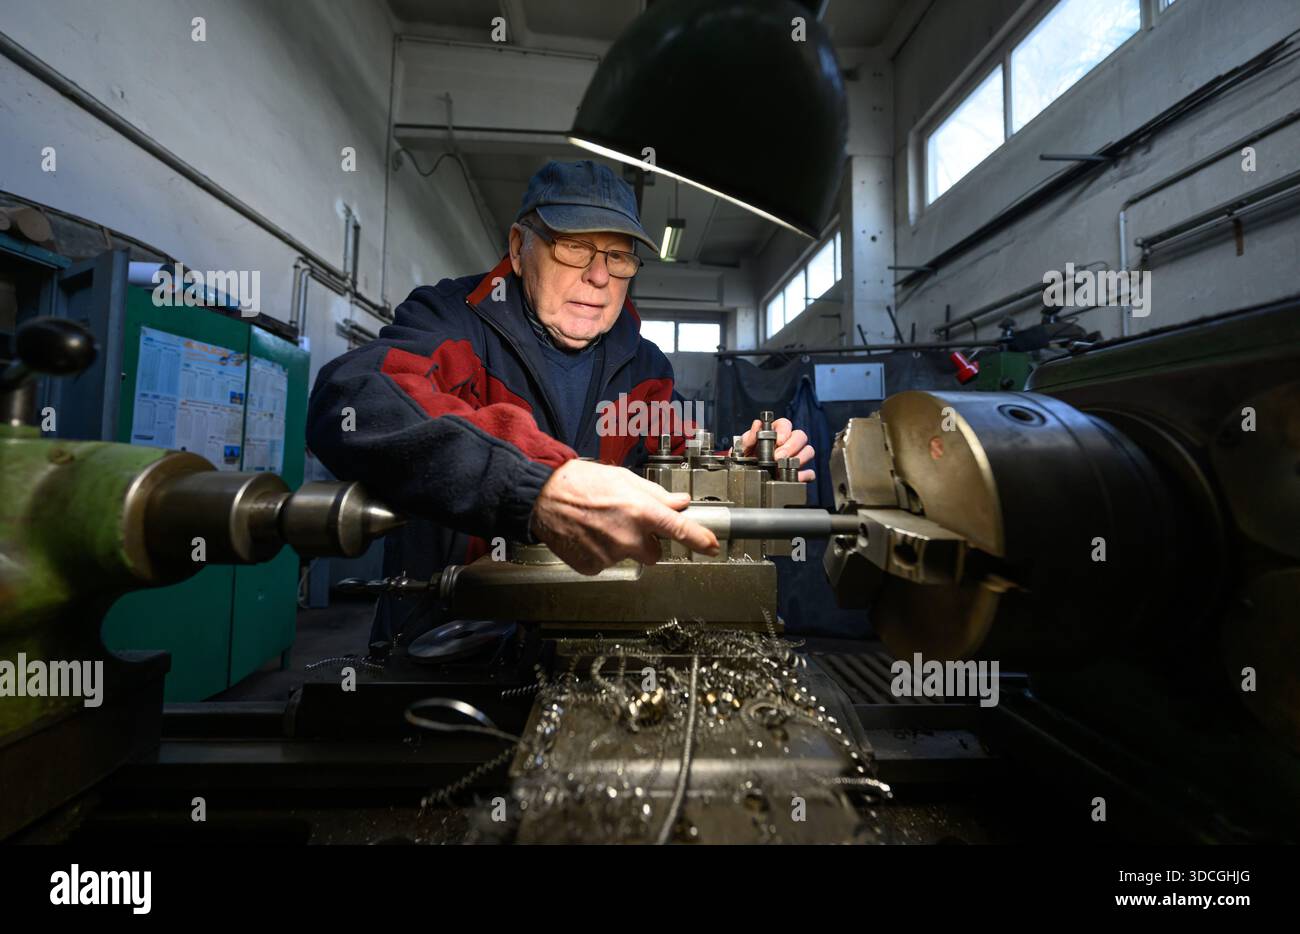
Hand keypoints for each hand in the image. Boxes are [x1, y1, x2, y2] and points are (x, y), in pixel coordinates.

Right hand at [529, 460, 719, 573]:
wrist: (543, 496)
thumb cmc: (581, 482)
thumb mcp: (624, 479)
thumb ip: (655, 494)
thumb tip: (679, 503)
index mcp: (641, 511)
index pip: (680, 530)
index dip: (700, 540)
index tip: (713, 546)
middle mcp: (628, 536)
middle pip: (653, 552)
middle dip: (645, 541)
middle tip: (625, 522)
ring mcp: (610, 555)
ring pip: (627, 557)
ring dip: (620, 546)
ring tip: (600, 524)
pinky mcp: (593, 566)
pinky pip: (606, 564)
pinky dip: (600, 553)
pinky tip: (588, 535)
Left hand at [737, 417, 815, 481]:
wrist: (747, 479)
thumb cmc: (746, 460)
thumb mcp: (743, 449)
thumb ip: (749, 438)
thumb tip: (757, 424)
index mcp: (775, 432)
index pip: (785, 424)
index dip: (784, 431)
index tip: (778, 441)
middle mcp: (788, 442)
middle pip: (801, 436)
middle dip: (791, 446)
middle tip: (778, 458)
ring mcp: (796, 457)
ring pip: (808, 451)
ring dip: (799, 459)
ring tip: (784, 467)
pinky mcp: (800, 473)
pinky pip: (810, 472)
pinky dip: (804, 475)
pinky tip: (793, 478)